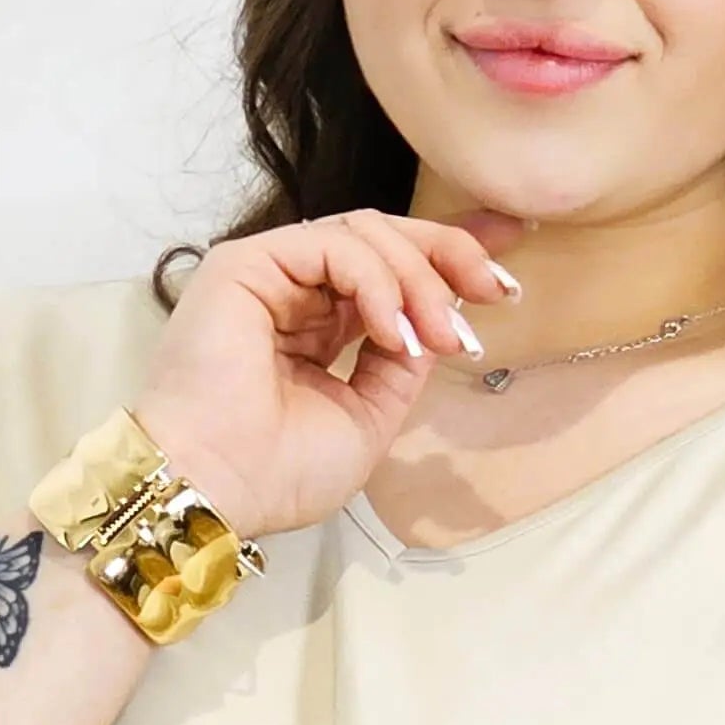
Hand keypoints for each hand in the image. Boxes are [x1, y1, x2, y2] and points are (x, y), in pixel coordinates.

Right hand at [129, 204, 528, 541]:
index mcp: (319, 326)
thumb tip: (443, 323)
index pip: (390, 270)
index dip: (451, 257)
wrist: (216, 490)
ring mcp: (270, 274)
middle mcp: (294, 291)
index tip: (507, 272)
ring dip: (419, 280)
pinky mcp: (246, 264)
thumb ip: (402, 364)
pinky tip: (395, 330)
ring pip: (366, 234)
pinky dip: (378, 281)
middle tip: (495, 291)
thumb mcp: (370, 416)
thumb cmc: (278, 472)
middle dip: (451, 256)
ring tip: (440, 337)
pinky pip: (333, 243)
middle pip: (385, 238)